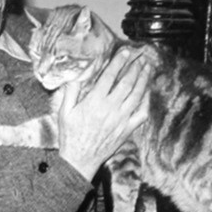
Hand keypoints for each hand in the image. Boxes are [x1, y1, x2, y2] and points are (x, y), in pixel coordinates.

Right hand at [57, 47, 152, 180]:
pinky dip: (146, 101)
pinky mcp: (127, 130)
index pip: (110, 76)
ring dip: (143, 80)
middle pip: (127, 83)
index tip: (125, 52)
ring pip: (137, 95)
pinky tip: (147, 93)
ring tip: (146, 69)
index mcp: (94, 102)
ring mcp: (121, 119)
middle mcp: (110, 109)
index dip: (119, 62)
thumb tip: (76, 77)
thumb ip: (70, 93)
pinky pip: (141, 113)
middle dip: (135, 67)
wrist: (79, 160)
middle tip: (140, 57)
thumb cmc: (70, 136)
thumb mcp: (64, 112)